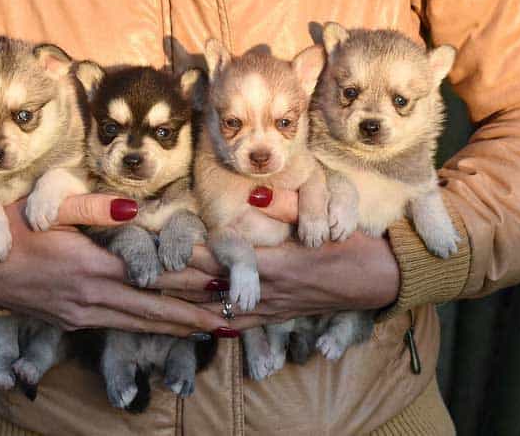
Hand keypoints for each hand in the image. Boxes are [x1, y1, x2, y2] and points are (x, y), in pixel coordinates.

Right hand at [0, 195, 227, 335]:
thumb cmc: (11, 228)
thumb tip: (133, 211)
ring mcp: (81, 315)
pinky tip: (170, 330)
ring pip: (141, 323)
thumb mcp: (48, 209)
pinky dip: (151, 328)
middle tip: (237, 316)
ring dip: (181, 327)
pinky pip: (121, 327)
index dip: (192, 280)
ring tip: (216, 329)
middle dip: (199, 313)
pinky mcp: (72, 322)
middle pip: (155, 307)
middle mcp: (91, 297)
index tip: (226, 281)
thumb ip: (93, 210)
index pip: (153, 275)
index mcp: (91, 266)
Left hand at [173, 186, 399, 331]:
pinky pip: (241, 324)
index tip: (155, 249)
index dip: (186, 255)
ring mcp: (273, 307)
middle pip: (210, 289)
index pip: (219, 259)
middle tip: (136, 278)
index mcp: (276, 262)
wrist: (382, 281)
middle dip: (172, 283)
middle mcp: (268, 290)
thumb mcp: (327, 218)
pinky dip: (215, 322)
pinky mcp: (280, 316)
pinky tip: (196, 323)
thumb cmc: (355, 246)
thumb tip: (253, 195)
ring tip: (152, 301)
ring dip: (185, 306)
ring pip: (219, 309)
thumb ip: (289, 206)